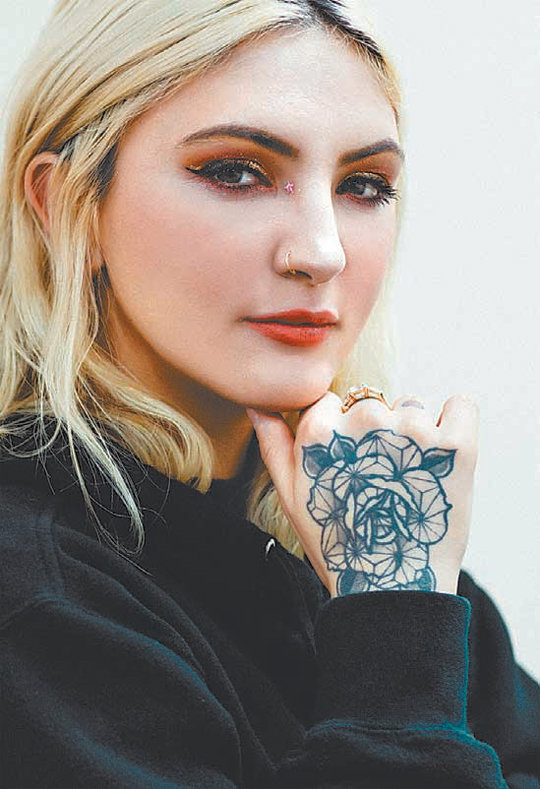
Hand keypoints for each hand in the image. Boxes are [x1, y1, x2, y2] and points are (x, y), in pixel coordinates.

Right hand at [246, 391, 479, 597]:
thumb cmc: (340, 545)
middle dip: (377, 433)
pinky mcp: (456, 445)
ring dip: (413, 435)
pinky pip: (461, 404)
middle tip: (380, 483)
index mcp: (320, 432)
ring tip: (409, 485)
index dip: (342, 433)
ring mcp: (412, 431)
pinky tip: (443, 456)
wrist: (394, 589)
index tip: (351, 467)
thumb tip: (258, 404)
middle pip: (372, 403)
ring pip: (413, 407)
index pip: (332, 402)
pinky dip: (456, 420)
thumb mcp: (291, 497)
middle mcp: (364, 421)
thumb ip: (273, 444)